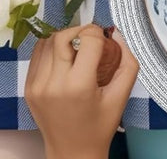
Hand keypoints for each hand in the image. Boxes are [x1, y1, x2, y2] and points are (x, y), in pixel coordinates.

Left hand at [24, 24, 138, 158]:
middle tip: (92, 41)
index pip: (87, 39)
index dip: (99, 33)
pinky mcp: (28, 89)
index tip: (105, 42)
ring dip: (65, 38)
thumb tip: (116, 32)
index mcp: (79, 85)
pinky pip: (37, 55)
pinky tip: (64, 58)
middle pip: (63, 36)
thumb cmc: (101, 124)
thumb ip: (127, 58)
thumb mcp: (123, 93)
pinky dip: (51, 49)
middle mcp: (53, 84)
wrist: (73, 152)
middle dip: (81, 31)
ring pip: (48, 42)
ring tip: (77, 49)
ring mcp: (37, 87)